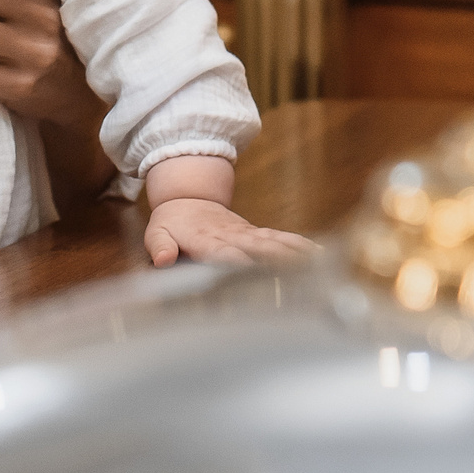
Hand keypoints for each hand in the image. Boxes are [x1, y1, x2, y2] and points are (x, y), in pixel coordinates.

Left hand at [142, 196, 315, 267]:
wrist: (186, 197)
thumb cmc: (171, 221)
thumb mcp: (157, 233)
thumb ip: (160, 247)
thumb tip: (163, 259)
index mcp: (208, 240)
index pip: (227, 254)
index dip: (241, 264)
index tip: (256, 276)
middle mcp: (232, 236)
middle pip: (259, 248)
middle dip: (277, 260)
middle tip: (298, 275)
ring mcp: (246, 233)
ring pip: (274, 241)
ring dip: (294, 253)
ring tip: (317, 265)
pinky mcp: (255, 232)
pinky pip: (279, 236)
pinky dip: (298, 244)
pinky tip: (317, 253)